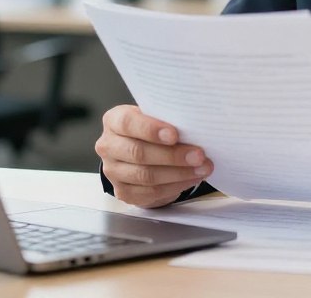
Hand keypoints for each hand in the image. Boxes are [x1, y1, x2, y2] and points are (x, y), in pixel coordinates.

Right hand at [95, 105, 212, 207]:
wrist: (143, 153)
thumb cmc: (152, 130)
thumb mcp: (156, 117)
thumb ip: (167, 119)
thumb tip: (194, 126)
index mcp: (114, 121)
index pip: (128, 123)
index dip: (151, 130)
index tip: (174, 135)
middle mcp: (108, 146)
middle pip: (138, 153)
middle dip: (172, 155)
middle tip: (199, 155)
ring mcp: (113, 172)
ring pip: (146, 175)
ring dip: (179, 173)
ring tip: (202, 168)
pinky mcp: (123, 192)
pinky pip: (150, 192)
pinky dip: (175, 186)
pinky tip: (191, 179)